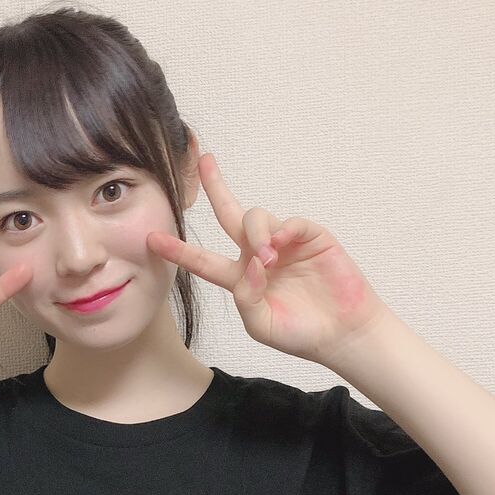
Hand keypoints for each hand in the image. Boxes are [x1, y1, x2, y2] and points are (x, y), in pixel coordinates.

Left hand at [147, 153, 391, 367]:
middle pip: (229, 214)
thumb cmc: (299, 333)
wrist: (341, 333)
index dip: (179, 251)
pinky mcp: (310, 237)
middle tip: (203, 161)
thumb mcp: (262, 325)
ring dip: (255, 235)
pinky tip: (280, 247)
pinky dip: (282, 231)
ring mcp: (283, 243)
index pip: (203, 260)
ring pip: (256, 218)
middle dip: (215, 187)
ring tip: (268, 260)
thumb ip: (247, 297)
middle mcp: (258, 255)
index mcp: (241, 278)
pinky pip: (289, 222)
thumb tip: (250, 264)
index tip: (152, 239)